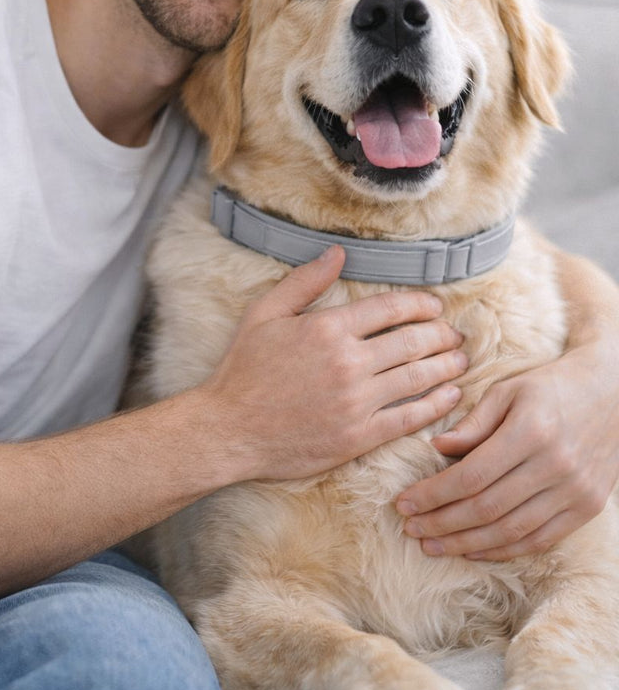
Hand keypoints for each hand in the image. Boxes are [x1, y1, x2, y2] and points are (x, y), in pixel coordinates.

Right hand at [204, 245, 466, 481]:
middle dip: (441, 335)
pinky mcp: (360, 436)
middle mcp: (349, 362)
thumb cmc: (243, 371)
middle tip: (456, 335)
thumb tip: (337, 253)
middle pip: (412, 342)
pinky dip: (436, 405)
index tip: (435, 307)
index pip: (390, 309)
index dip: (420, 305)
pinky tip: (450, 397)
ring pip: (418, 378)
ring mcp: (357, 401)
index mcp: (328, 328)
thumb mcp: (264, 314)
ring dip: (447, 366)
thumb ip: (304, 282)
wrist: (229, 430)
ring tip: (461, 360)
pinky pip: (409, 417)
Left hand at [396, 340, 618, 559]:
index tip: (404, 503)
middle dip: (442, 524)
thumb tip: (437, 448)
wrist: (613, 392)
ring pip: (511, 531)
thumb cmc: (551, 386)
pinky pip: (539, 539)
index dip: (433, 494)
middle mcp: (556, 465)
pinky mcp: (588, 507)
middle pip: (487, 508)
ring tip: (433, 546)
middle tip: (411, 529)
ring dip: (466, 544)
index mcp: (531, 430)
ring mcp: (576, 491)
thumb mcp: (508, 390)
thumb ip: (473, 422)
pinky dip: (503, 549)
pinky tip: (474, 550)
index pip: (471, 475)